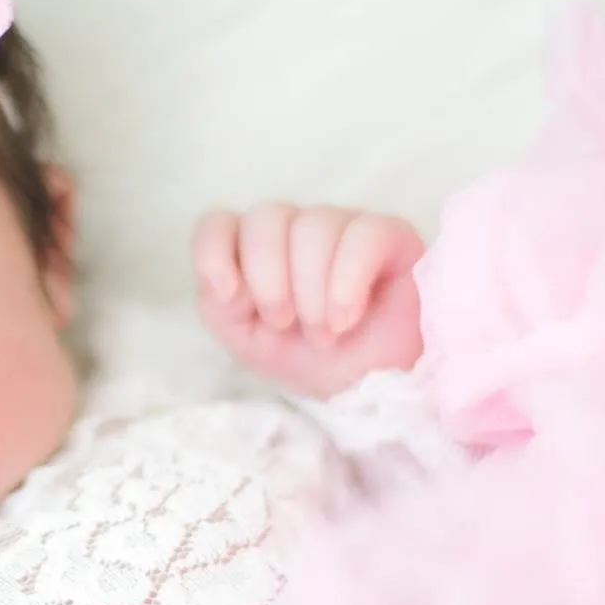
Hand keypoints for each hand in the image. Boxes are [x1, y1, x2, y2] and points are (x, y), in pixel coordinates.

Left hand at [193, 204, 424, 399]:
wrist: (374, 388)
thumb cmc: (315, 361)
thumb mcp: (251, 344)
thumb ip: (219, 309)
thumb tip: (226, 282)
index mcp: (257, 251)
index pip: (219, 223)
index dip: (214, 254)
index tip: (231, 298)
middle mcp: (297, 230)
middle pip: (266, 217)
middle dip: (269, 279)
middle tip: (284, 323)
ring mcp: (343, 226)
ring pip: (314, 225)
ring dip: (312, 291)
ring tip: (325, 334)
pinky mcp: (389, 234)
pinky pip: (362, 235)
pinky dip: (347, 282)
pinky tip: (346, 318)